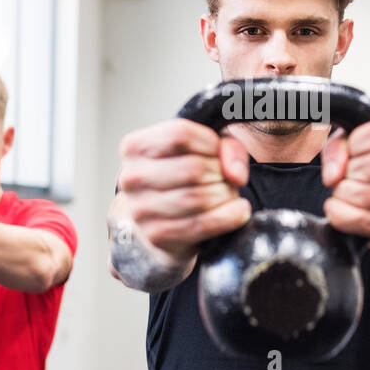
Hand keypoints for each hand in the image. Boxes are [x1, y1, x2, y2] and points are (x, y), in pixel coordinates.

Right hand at [116, 119, 251, 260]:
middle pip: (192, 168)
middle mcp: (131, 177)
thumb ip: (226, 148)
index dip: (210, 143)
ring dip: (225, 195)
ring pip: (198, 197)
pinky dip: (228, 217)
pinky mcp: (155, 234)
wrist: (164, 223)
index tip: (218, 153)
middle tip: (226, 179)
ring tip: (228, 194)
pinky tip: (238, 211)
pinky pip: (201, 224)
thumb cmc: (182, 179)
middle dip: (220, 174)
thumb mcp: (204, 150)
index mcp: (134, 147)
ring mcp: (140, 209)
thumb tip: (236, 174)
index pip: (180, 134)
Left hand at [320, 117, 369, 245]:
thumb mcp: (361, 145)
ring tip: (341, 193)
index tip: (351, 152)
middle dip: (347, 173)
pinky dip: (344, 217)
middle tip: (344, 178)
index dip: (355, 143)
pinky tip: (338, 211)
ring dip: (343, 195)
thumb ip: (341, 148)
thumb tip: (333, 176)